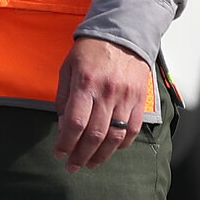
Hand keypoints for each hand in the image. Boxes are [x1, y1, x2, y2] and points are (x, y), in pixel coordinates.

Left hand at [55, 37, 151, 171]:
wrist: (124, 33)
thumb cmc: (91, 50)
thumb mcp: (68, 68)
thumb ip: (64, 98)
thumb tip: (63, 127)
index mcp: (86, 83)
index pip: (75, 123)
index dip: (66, 143)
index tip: (59, 153)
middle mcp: (107, 92)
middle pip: (95, 135)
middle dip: (81, 155)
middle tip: (73, 166)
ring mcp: (126, 97)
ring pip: (115, 136)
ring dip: (101, 155)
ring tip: (91, 164)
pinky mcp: (140, 99)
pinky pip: (133, 129)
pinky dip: (122, 144)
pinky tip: (111, 150)